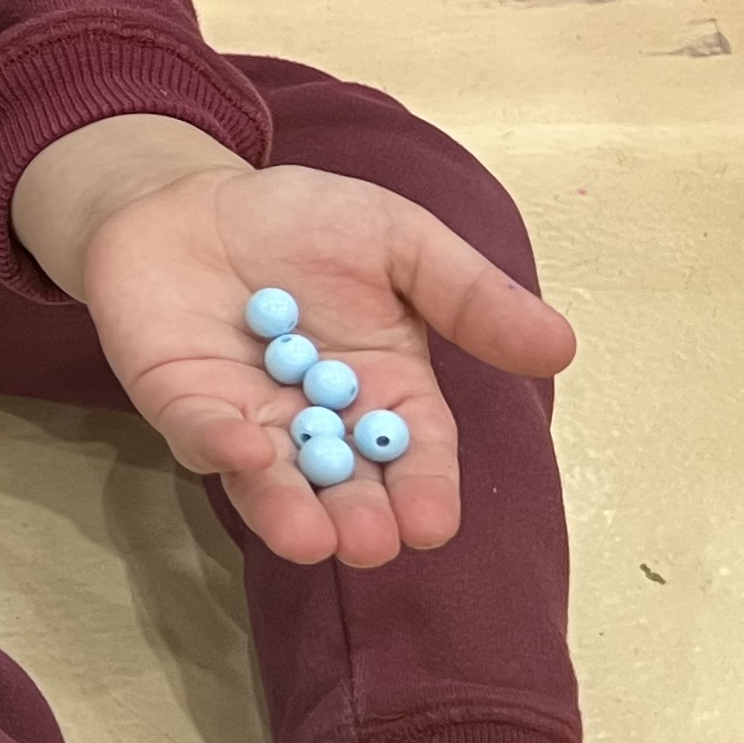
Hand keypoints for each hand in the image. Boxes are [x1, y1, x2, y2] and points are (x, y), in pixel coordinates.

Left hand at [36, 136, 576, 568]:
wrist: (191, 197)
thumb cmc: (304, 221)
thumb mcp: (401, 242)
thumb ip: (469, 296)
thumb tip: (562, 346)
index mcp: (383, 389)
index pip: (414, 451)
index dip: (424, 488)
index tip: (432, 525)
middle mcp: (318, 420)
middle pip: (345, 482)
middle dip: (359, 517)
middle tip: (372, 545)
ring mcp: (247, 418)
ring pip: (271, 478)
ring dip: (289, 511)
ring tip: (314, 542)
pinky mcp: (181, 403)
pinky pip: (199, 431)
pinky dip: (218, 444)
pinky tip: (244, 452)